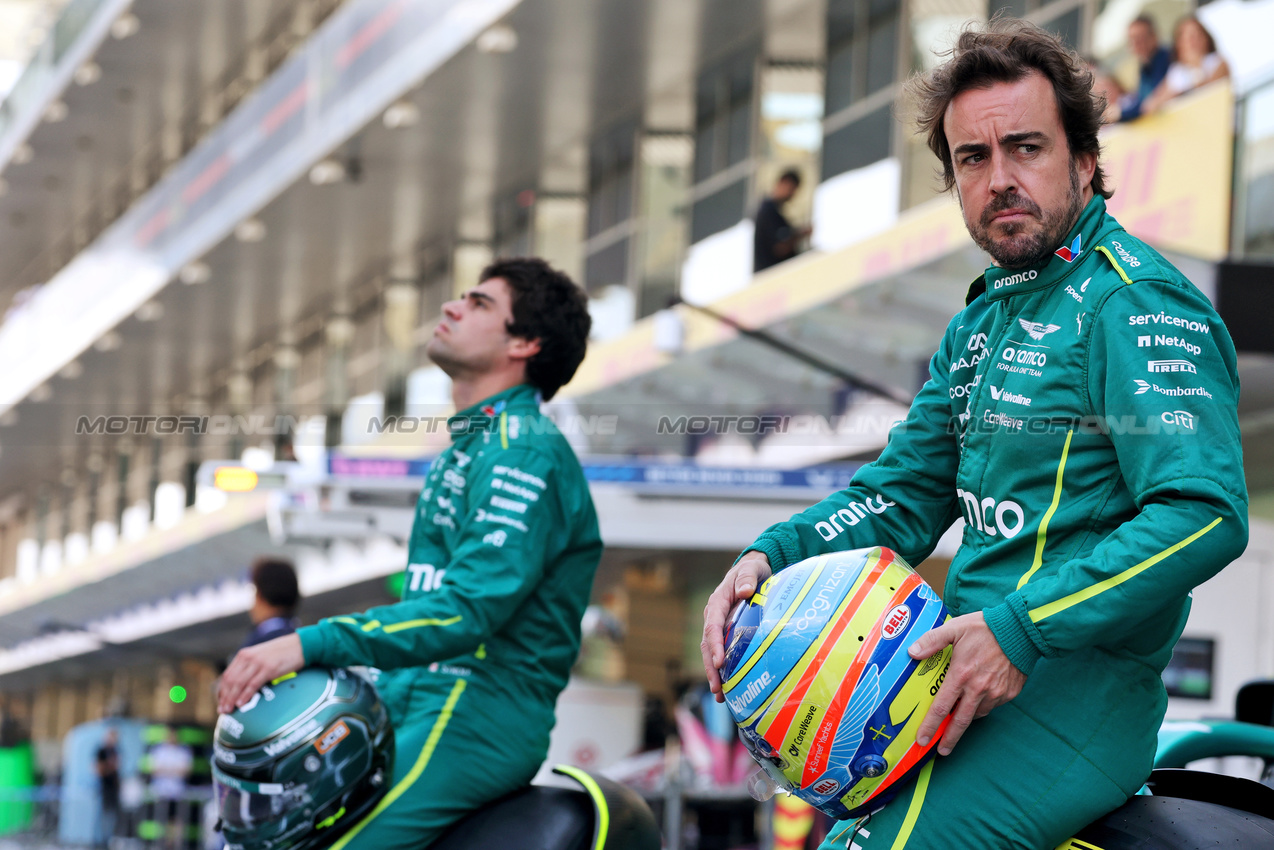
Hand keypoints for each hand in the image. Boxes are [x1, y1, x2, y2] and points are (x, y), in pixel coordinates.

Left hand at [217, 634, 304, 713]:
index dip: (222, 691)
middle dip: (225, 697)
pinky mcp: (268, 668)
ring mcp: (258, 663)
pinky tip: (241, 704)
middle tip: (223, 711)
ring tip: (229, 710)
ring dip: (232, 699)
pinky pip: (252, 684)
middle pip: (230, 681)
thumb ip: (250, 667)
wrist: (301, 645)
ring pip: (239, 684)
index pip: (227, 675)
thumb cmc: (283, 653)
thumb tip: (242, 685)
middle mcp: (248, 657)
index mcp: (244, 655)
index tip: (221, 703)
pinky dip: (245, 695)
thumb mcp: (262, 656)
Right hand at [700, 552, 771, 701]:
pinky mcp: (726, 633)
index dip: (714, 645)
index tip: (719, 662)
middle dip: (711, 667)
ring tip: (720, 695)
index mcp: (717, 603)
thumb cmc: (751, 571)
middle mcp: (714, 617)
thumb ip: (747, 578)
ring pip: (711, 652)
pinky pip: (721, 653)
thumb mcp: (750, 570)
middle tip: (717, 687)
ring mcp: (719, 626)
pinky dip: (722, 670)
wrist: (752, 572)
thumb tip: (744, 591)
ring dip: (714, 673)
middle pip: (707, 645)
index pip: (712, 627)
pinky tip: (728, 688)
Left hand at [907, 612, 1025, 755]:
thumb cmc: (985, 628)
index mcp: (961, 675)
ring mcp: (996, 693)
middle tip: (942, 751)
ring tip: (958, 716)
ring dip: (966, 717)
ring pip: (977, 714)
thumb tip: (912, 652)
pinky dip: (983, 705)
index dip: (931, 726)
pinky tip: (979, 696)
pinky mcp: (1009, 693)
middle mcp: (978, 689)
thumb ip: (931, 641)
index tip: (923, 739)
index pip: (941, 707)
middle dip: (950, 739)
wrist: (1021, 629)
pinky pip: (993, 705)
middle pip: (960, 721)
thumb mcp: (954, 629)